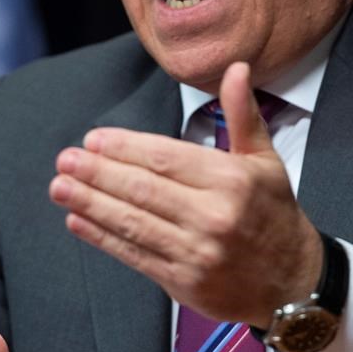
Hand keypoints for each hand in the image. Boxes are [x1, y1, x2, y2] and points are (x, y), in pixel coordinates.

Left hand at [49, 61, 322, 326]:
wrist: (292, 283)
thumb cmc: (273, 212)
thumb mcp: (265, 159)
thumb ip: (243, 114)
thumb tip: (236, 68)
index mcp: (232, 180)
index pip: (166, 158)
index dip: (125, 148)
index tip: (94, 139)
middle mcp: (214, 216)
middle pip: (142, 190)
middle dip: (98, 173)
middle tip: (65, 159)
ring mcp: (197, 253)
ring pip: (132, 222)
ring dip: (90, 204)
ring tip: (60, 188)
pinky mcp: (184, 283)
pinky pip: (135, 255)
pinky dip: (102, 238)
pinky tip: (78, 222)